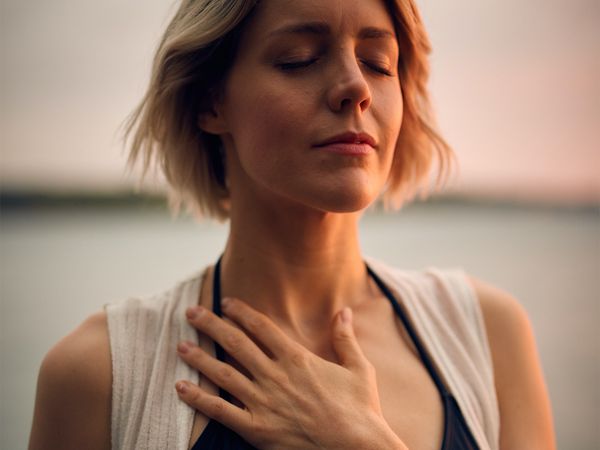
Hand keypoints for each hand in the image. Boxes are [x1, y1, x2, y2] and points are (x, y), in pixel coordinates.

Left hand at [175, 298, 406, 449]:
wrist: (357, 448)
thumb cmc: (360, 409)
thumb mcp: (358, 368)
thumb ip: (345, 337)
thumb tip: (344, 310)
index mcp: (297, 359)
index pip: (261, 327)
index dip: (241, 312)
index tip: (225, 302)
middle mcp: (275, 376)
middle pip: (235, 343)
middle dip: (211, 325)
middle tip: (191, 313)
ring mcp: (263, 402)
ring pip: (223, 374)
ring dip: (199, 358)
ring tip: (180, 345)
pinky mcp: (256, 429)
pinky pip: (220, 411)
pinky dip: (199, 399)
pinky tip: (181, 388)